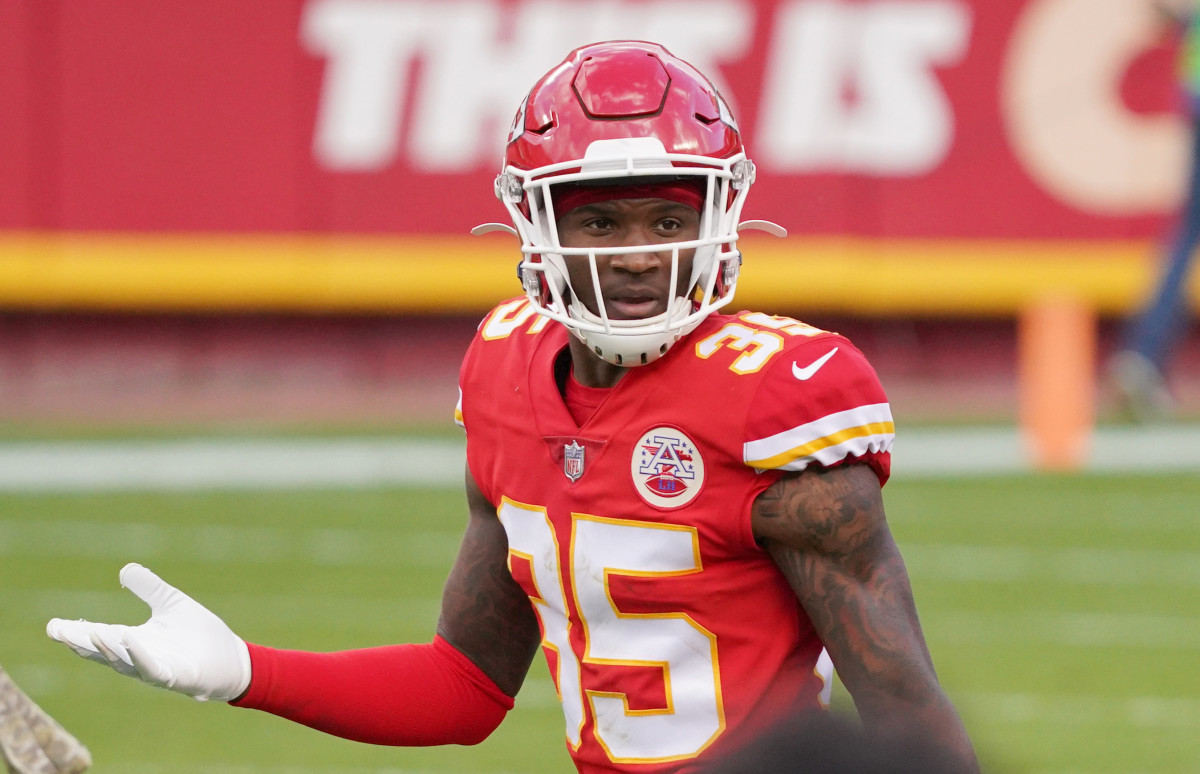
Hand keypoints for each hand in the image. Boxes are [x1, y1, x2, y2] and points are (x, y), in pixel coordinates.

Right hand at [46, 563, 250, 701]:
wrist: (234, 659)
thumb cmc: (200, 634)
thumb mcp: (171, 603)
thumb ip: (149, 588)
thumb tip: (124, 569)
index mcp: (136, 641)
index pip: (100, 636)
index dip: (77, 632)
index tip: (52, 625)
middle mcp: (140, 658)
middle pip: (104, 651)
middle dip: (81, 642)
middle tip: (57, 631)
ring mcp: (157, 669)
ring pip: (125, 662)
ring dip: (107, 649)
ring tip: (90, 634)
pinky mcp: (177, 677)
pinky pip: (155, 669)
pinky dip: (141, 657)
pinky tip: (131, 641)